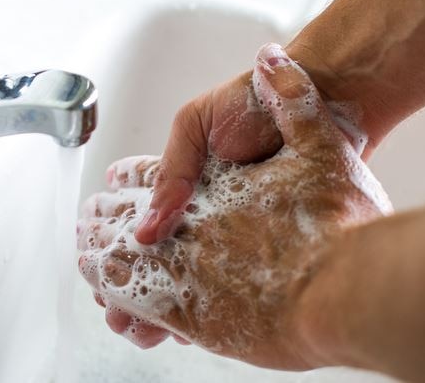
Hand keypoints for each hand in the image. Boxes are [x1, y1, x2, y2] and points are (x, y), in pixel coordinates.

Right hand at [77, 57, 391, 367]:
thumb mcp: (197, 123)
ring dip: (166, 298)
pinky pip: (234, 277)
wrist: (329, 99)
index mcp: (184, 175)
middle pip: (162, 253)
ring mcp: (237, 223)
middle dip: (134, 281)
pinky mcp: (268, 238)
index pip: (139, 215)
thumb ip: (172, 169)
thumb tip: (147, 228)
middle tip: (112, 307)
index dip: (114, 241)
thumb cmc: (260, 101)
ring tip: (140, 325)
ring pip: (195, 272)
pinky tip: (189, 321)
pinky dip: (210, 299)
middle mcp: (207, 203)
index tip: (94, 264)